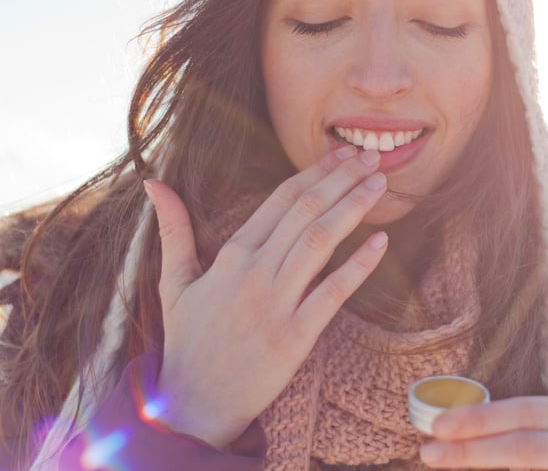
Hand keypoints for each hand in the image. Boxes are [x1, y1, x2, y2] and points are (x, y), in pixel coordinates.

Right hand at [143, 146, 387, 447]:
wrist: (191, 404)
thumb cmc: (187, 341)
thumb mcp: (172, 282)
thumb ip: (172, 230)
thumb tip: (154, 183)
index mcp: (230, 255)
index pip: (280, 200)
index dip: (315, 172)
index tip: (342, 154)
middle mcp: (254, 273)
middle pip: (305, 212)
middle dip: (342, 179)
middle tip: (371, 157)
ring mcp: (275, 304)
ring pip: (319, 242)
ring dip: (353, 208)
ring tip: (380, 184)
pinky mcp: (295, 337)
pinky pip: (332, 293)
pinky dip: (359, 265)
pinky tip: (382, 242)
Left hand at [419, 396, 547, 469]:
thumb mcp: (541, 432)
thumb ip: (504, 427)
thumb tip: (444, 430)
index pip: (525, 411)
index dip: (479, 418)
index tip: (437, 426)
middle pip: (527, 447)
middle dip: (471, 451)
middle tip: (429, 453)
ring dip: (482, 470)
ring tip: (444, 466)